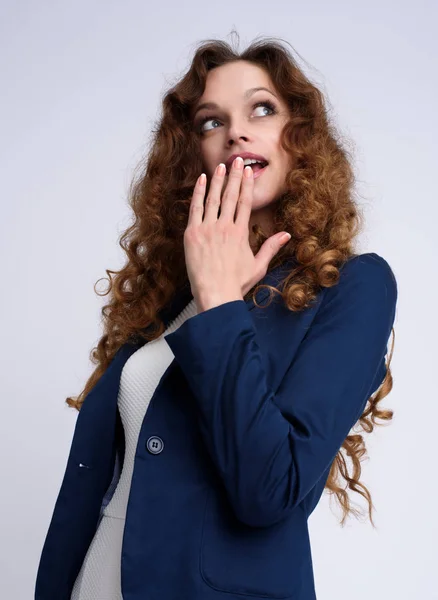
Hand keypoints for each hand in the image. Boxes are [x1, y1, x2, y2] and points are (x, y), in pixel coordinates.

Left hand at [184, 156, 290, 312]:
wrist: (215, 295)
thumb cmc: (236, 284)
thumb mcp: (258, 266)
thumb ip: (271, 247)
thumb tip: (286, 235)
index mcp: (240, 233)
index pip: (245, 202)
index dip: (247, 185)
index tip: (248, 172)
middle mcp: (225, 227)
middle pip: (231, 196)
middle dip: (234, 176)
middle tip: (237, 161)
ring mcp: (207, 229)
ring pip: (213, 199)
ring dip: (218, 181)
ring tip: (221, 166)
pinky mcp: (192, 234)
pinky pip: (196, 208)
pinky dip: (199, 193)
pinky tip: (202, 181)